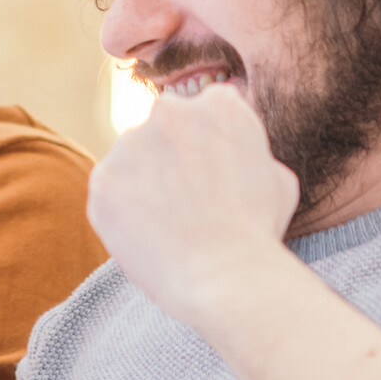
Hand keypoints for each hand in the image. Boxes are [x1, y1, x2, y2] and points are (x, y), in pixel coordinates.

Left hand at [87, 83, 301, 333]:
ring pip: (133, 159)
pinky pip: (110, 192)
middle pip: (165, 129)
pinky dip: (122, 212)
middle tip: (188, 201)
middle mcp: (170, 111)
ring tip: (170, 225)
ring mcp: (130, 144)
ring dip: (144, 182)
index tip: (212, 176)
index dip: (209, 146)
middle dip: (172, 156)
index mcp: (219, 103)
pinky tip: (149, 235)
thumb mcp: (278, 177)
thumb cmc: (257, 231)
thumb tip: (237, 152)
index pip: (206, 112)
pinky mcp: (102, 179)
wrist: (223, 276)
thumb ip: (250, 151)